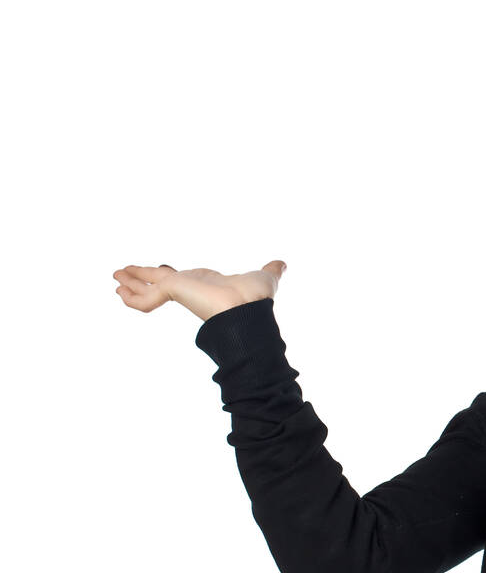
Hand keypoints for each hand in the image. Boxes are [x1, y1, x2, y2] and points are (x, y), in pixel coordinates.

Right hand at [112, 260, 288, 321]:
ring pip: (147, 288)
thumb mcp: (265, 277)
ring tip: (116, 277)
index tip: (160, 274)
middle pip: (158, 281)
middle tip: (123, 274)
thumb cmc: (256, 296)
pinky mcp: (171, 292)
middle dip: (141, 278)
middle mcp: (190, 287)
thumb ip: (271, 271)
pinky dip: (132, 297)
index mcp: (205, 284)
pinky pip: (145, 299)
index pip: (180, 280)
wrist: (247, 308)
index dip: (167, 277)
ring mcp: (179, 291)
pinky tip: (120, 292)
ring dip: (131, 283)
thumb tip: (282, 265)